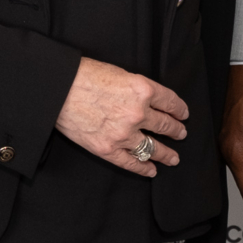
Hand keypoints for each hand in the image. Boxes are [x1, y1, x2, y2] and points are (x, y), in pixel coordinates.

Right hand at [56, 57, 188, 176]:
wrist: (58, 90)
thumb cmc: (84, 75)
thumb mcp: (120, 73)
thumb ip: (137, 88)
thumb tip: (146, 101)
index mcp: (142, 89)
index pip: (170, 102)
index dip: (179, 109)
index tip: (183, 114)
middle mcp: (137, 112)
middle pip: (164, 125)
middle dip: (176, 131)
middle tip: (181, 134)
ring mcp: (123, 134)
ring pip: (152, 147)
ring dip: (166, 153)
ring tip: (173, 158)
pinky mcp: (108, 149)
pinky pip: (131, 163)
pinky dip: (143, 168)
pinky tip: (151, 170)